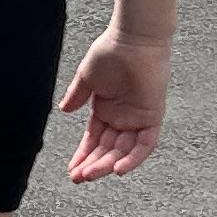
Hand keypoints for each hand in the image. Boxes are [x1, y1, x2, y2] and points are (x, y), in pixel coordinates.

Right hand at [59, 29, 169, 178]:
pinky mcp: (152, 117)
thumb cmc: (110, 52)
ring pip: (123, 151)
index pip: (94, 141)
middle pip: (107, 150)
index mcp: (106, 110)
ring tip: (89, 174)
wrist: (132, 39)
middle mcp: (122, 118)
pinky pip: (145, 144)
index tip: (71, 170)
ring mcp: (137, 119)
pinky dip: (133, 158)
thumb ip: (77, 95)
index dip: (83, 156)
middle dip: (92, 165)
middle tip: (77, 178)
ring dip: (107, 164)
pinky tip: (118, 170)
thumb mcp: (87, 78)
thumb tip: (64, 110)